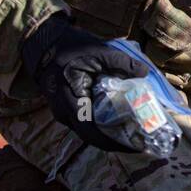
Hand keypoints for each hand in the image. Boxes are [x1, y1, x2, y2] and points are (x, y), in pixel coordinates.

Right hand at [21, 14, 149, 151]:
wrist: (46, 43)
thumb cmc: (71, 47)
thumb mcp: (99, 50)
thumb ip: (122, 62)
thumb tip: (144, 73)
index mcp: (70, 100)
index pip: (92, 131)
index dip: (114, 142)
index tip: (136, 146)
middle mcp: (64, 112)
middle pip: (92, 136)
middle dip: (115, 142)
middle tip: (140, 143)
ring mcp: (63, 112)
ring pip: (88, 131)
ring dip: (109, 135)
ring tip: (134, 134)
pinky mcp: (67, 108)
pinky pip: (85, 122)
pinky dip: (101, 125)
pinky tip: (119, 121)